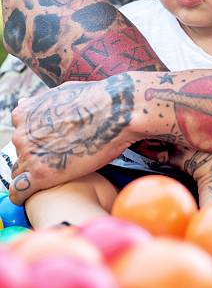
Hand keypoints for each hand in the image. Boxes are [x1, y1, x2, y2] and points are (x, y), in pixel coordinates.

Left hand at [10, 74, 139, 204]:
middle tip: (62, 159)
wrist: (116, 111)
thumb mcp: (61, 93)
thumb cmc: (96, 100)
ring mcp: (29, 154)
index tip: (52, 147)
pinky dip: (25, 195)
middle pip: (21, 155)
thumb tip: (24, 101)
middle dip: (37, 158)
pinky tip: (39, 193)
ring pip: (21, 173)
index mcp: (24, 114)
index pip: (21, 136)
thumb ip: (40, 103)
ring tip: (59, 174)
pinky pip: (19, 193)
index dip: (36, 144)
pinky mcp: (41, 174)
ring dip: (36, 175)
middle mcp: (21, 134)